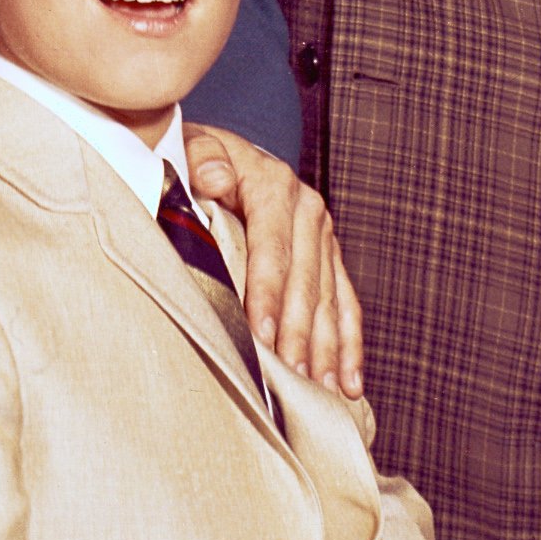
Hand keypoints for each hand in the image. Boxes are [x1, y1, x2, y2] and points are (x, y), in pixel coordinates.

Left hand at [183, 124, 364, 396]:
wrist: (221, 153)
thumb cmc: (195, 160)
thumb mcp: (191, 149)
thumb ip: (201, 159)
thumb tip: (215, 178)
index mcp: (274, 185)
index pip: (272, 248)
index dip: (266, 292)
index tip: (259, 333)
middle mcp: (308, 209)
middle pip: (305, 281)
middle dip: (298, 332)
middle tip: (290, 376)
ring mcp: (323, 235)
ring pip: (330, 300)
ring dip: (328, 348)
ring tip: (322, 391)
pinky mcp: (330, 256)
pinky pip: (345, 305)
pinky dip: (349, 346)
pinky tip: (349, 384)